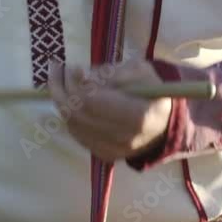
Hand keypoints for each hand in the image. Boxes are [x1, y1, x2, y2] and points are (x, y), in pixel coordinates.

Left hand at [48, 59, 173, 161]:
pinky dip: (69, 115)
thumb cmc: (154, 91)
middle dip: (60, 89)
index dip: (75, 83)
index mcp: (138, 116)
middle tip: (56, 68)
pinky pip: (76, 133)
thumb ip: (110, 74)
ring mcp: (112, 150)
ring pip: (72, 124)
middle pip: (77, 114)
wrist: (165, 123)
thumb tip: (79, 75)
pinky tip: (70, 99)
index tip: (71, 66)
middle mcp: (123, 138)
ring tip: (60, 80)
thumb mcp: (139, 71)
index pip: (92, 101)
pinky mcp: (103, 154)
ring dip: (61, 101)